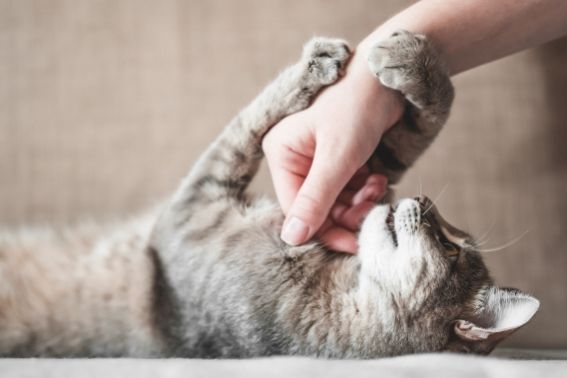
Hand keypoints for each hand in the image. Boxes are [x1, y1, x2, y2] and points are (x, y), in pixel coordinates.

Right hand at [262, 49, 403, 252]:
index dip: (323, 229)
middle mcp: (296, 157)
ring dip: (360, 201)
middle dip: (348, 212)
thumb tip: (291, 239)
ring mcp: (319, 158)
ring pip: (337, 201)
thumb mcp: (337, 156)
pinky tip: (378, 178)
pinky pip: (349, 188)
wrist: (390, 75)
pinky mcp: (341, 158)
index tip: (353, 244)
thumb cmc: (358, 105)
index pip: (296, 207)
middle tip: (373, 208)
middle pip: (318, 206)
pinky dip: (366, 190)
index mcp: (282, 153)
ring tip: (378, 186)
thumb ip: (315, 199)